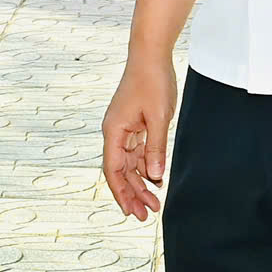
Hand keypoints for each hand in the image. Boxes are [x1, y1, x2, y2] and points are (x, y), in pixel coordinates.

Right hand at [101, 54, 178, 220]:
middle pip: (120, 171)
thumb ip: (155, 147)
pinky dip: (145, 167)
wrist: (150, 55)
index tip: (131, 212)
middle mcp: (114, 132)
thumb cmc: (152, 82)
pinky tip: (156, 178)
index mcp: (114, 131)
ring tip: (154, 203)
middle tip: (146, 215)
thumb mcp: (159, 117)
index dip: (121, 193)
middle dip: (132, 194)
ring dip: (140, 183)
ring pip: (128, 164)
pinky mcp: (134, 124)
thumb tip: (155, 175)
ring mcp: (123, 128)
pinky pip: (136, 152)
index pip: (113, 170)